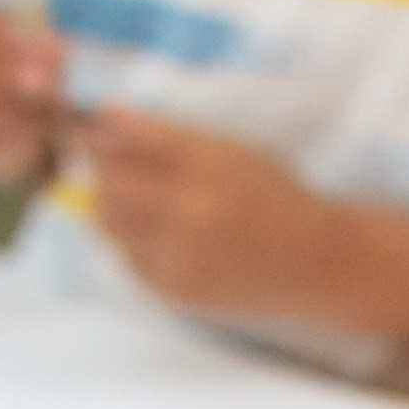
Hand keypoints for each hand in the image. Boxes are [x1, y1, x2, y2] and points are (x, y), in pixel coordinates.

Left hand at [70, 110, 367, 334]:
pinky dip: (131, 242)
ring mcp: (181, 254)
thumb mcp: (234, 152)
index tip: (92, 126)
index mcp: (210, 165)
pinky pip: (128, 259)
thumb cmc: (274, 198)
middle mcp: (191, 210)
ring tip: (137, 199)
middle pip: (110, 183)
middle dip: (101, 169)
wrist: (316, 263)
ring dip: (109, 205)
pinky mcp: (176, 289)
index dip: (102, 130)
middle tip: (107, 164)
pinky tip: (160, 235)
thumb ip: (171, 138)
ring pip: (110, 223)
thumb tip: (106, 119)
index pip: (134, 138)